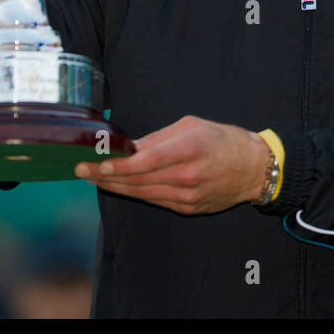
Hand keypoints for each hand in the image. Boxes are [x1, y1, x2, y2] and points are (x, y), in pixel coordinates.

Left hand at [73, 115, 271, 214]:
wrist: (254, 170)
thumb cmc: (223, 140)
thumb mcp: (191, 126)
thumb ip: (158, 137)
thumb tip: (129, 145)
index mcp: (189, 149)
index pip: (146, 161)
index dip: (119, 165)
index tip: (97, 165)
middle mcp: (187, 176)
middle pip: (138, 179)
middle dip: (106, 176)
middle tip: (80, 171)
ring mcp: (187, 196)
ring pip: (142, 193)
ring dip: (115, 186)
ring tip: (92, 178)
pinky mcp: (188, 208)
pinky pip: (154, 200)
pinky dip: (135, 192)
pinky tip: (119, 186)